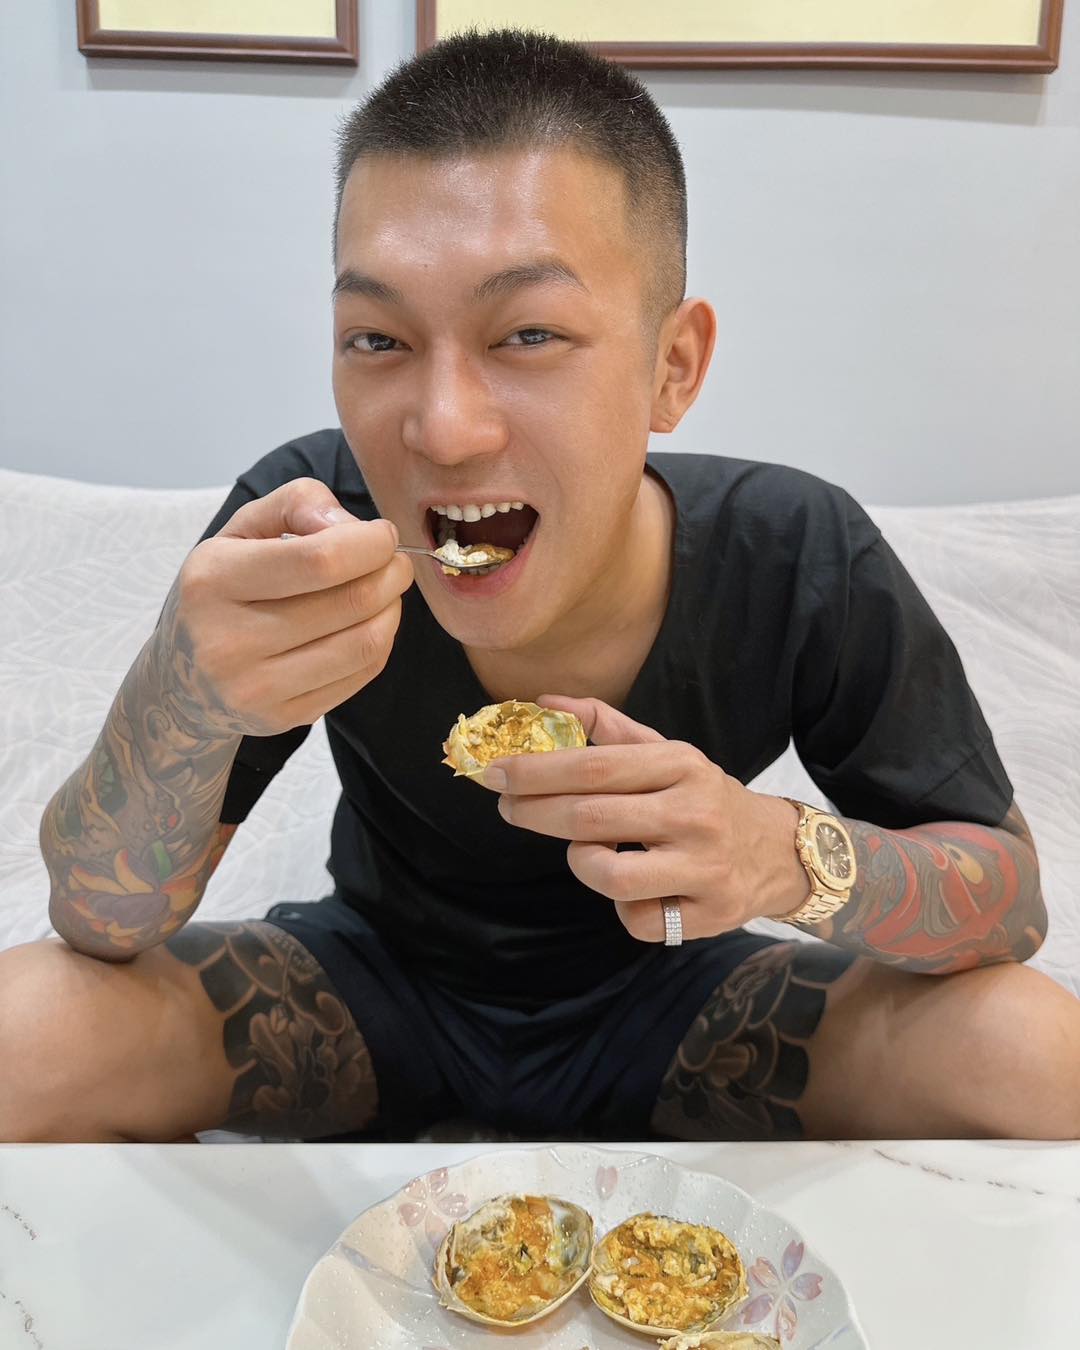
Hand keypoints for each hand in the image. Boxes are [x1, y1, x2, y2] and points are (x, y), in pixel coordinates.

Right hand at [150, 477, 413, 738]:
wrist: (181, 681)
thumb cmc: (222, 592)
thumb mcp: (240, 531)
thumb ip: (295, 505)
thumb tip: (351, 525)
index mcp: (213, 580)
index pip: (320, 560)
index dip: (371, 544)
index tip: (383, 535)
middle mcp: (227, 640)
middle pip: (352, 602)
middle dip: (391, 574)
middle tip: (395, 563)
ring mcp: (255, 687)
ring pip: (365, 643)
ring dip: (393, 609)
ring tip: (386, 592)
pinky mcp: (281, 717)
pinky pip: (361, 675)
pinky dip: (380, 642)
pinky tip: (368, 625)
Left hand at [485, 696, 809, 941]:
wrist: (776, 851)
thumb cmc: (703, 797)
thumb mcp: (667, 753)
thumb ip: (607, 728)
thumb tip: (544, 704)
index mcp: (681, 765)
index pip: (593, 766)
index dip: (536, 771)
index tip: (496, 772)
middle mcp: (694, 814)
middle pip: (590, 818)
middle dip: (534, 811)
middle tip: (507, 806)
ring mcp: (703, 868)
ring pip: (609, 875)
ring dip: (581, 862)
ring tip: (586, 849)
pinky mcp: (708, 915)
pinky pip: (637, 919)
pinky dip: (623, 907)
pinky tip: (636, 887)